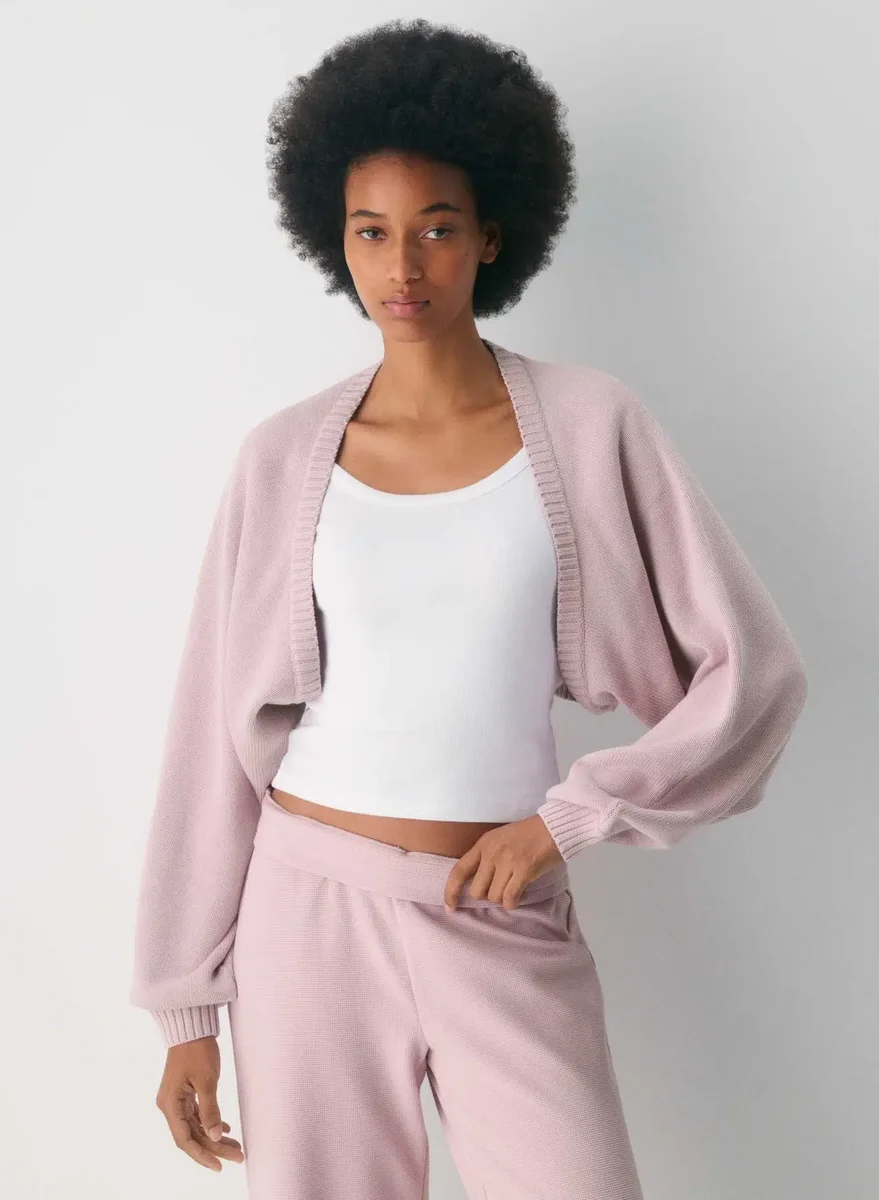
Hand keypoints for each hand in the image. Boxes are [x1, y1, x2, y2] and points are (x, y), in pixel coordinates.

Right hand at [155, 1035, 244, 1171]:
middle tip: (237, 1156)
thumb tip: (215, 1136)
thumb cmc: (197, 1050)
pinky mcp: (185, 1093)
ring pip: (196, 1126)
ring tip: (236, 1147)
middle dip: (215, 1148)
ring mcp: (177, 1099)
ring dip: (214, 1137)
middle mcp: (170, 1106)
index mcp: (170, 1105)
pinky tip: (225, 1130)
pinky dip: (210, 1123)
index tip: (220, 1165)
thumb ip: (210, 1110)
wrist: (191, 1026)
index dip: (202, 1155)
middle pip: (192, 1135)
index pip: (185, 1140)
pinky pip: (197, 1115)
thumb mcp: (206, 1080)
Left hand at [444, 814, 563, 911]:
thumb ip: (486, 858)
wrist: (553, 827)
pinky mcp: (524, 870)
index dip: (451, 892)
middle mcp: (491, 852)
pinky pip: (510, 898)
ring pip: (494, 897)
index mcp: (483, 844)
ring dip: (502, 898)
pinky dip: (512, 903)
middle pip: (477, 891)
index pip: (458, 871)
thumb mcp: (499, 840)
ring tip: (513, 888)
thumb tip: (478, 886)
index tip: (450, 908)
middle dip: (487, 896)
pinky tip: (518, 897)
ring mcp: (507, 861)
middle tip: (500, 888)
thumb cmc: (527, 835)